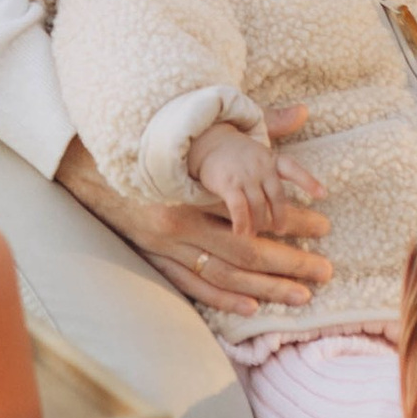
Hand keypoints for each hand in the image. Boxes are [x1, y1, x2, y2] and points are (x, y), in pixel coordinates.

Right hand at [56, 109, 331, 317]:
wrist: (92, 163)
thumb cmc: (157, 145)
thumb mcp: (205, 133)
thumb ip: (256, 126)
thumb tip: (302, 111)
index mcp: (196, 187)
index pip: (255, 210)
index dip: (292, 220)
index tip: (324, 225)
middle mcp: (181, 221)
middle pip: (245, 248)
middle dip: (289, 261)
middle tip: (325, 270)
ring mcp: (165, 245)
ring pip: (224, 272)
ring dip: (265, 287)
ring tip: (300, 295)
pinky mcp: (153, 259)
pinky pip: (191, 285)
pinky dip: (222, 297)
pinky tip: (251, 307)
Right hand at [191, 117, 326, 237]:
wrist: (203, 142)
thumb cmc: (235, 147)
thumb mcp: (259, 139)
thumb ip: (280, 127)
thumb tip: (304, 110)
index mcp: (269, 157)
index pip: (292, 168)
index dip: (308, 180)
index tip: (323, 194)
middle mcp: (259, 166)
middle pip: (277, 195)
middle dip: (280, 215)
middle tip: (280, 230)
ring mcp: (244, 176)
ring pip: (259, 205)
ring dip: (259, 222)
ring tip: (256, 234)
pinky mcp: (227, 184)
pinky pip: (239, 208)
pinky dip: (242, 222)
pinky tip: (241, 232)